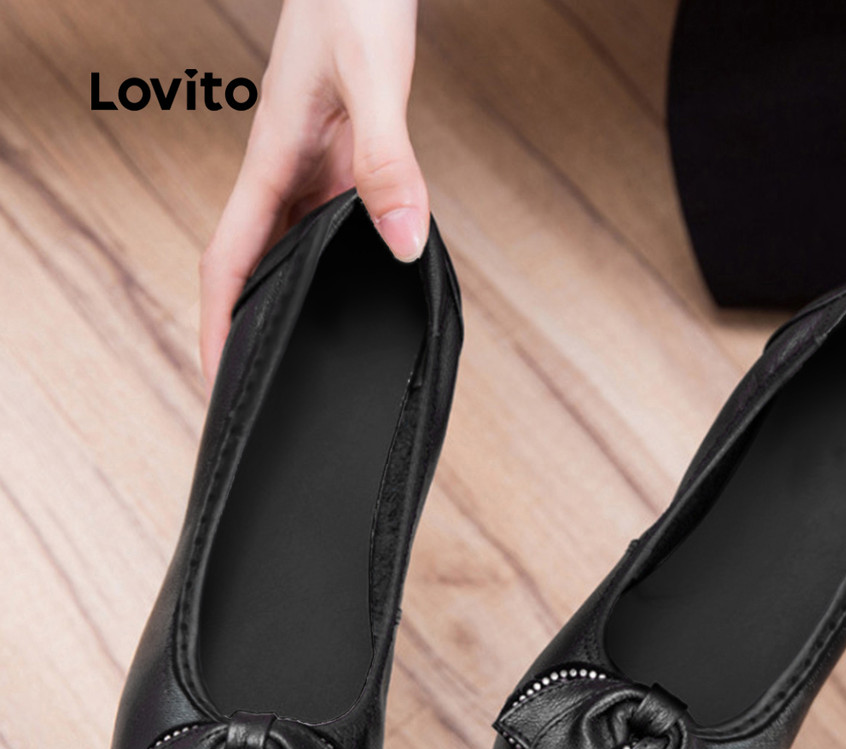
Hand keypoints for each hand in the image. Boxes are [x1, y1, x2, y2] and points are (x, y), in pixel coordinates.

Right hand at [199, 0, 425, 384]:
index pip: (229, 260)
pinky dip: (328, 266)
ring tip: (300, 356)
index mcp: (273, 162)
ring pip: (287, 250)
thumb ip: (386, 161)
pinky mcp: (335, 162)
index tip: (217, 376)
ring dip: (285, 300)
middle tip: (258, 387)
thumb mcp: (374, 83)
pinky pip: (322, 228)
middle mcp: (283, 173)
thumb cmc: (356, 5)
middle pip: (251, 266)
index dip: (218, 321)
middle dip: (246, 327)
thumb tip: (401, 239)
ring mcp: (308, 169)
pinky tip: (354, 285)